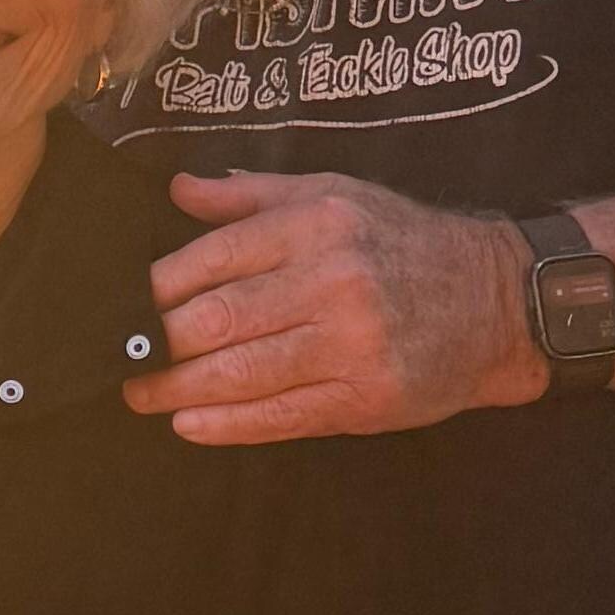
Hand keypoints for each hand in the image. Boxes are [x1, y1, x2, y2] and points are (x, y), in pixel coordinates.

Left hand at [126, 170, 541, 442]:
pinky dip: (228, 424)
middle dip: (157, 346)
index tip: (118, 309)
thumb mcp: (333, 195)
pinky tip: (189, 425)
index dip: (154, 291)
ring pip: (243, 372)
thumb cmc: (402, 243)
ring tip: (140, 395)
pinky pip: (282, 416)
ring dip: (178, 391)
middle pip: (218, 319)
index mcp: (315, 226)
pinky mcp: (367, 396)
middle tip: (117, 361)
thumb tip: (177, 190)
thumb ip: (251, 196)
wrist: (497, 300)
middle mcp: (332, 281)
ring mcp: (351, 344)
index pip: (211, 259)